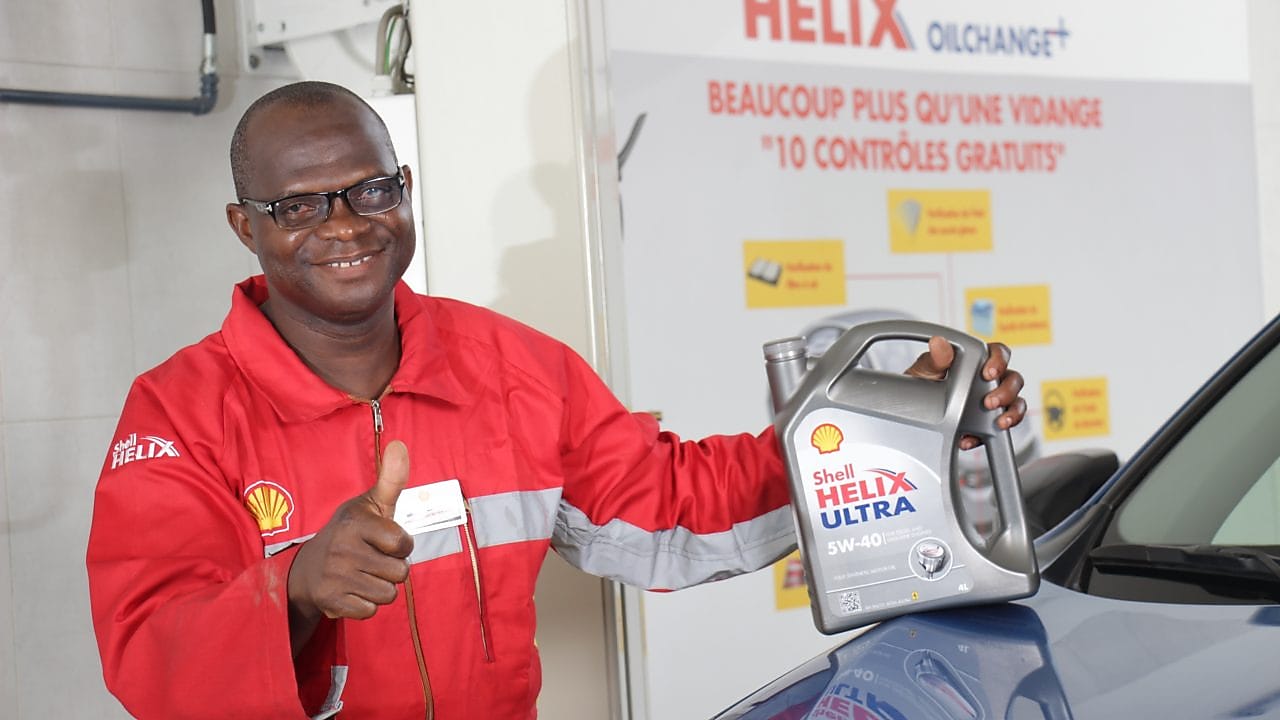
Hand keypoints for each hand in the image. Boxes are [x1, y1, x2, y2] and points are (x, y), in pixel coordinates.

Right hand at [287, 440, 413, 643]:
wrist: (306, 569)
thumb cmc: (351, 534)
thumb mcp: (370, 505)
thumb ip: (390, 479)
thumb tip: (400, 445)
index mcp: (355, 523)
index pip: (403, 544)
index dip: (401, 545)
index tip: (385, 540)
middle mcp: (342, 549)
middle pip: (401, 573)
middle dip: (392, 568)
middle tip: (372, 560)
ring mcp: (335, 577)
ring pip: (389, 594)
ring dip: (380, 587)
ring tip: (362, 575)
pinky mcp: (330, 603)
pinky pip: (371, 611)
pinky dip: (366, 604)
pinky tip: (351, 590)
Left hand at [905, 337, 1026, 449]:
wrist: (913, 409)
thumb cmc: (923, 382)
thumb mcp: (925, 369)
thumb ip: (935, 358)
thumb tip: (938, 343)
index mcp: (978, 360)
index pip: (999, 353)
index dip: (999, 360)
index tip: (988, 373)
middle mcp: (990, 380)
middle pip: (1014, 380)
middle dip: (1006, 392)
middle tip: (989, 402)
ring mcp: (993, 400)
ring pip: (1016, 404)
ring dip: (1011, 413)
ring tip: (998, 422)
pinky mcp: (989, 422)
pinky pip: (1000, 429)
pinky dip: (988, 436)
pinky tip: (970, 438)